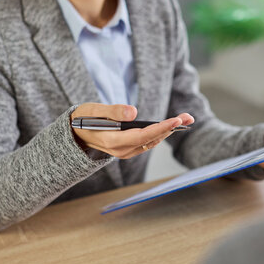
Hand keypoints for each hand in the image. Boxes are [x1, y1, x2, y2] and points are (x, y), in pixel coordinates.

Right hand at [71, 103, 193, 158]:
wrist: (74, 134)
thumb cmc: (83, 118)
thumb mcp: (93, 110)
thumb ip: (113, 111)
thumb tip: (134, 112)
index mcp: (111, 141)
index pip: (142, 136)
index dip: (160, 129)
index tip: (175, 120)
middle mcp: (120, 151)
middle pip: (151, 140)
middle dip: (171, 128)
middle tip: (189, 116)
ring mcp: (125, 152)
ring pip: (152, 142)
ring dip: (169, 131)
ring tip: (186, 118)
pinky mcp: (128, 150)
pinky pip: (148, 143)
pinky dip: (161, 133)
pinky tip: (172, 125)